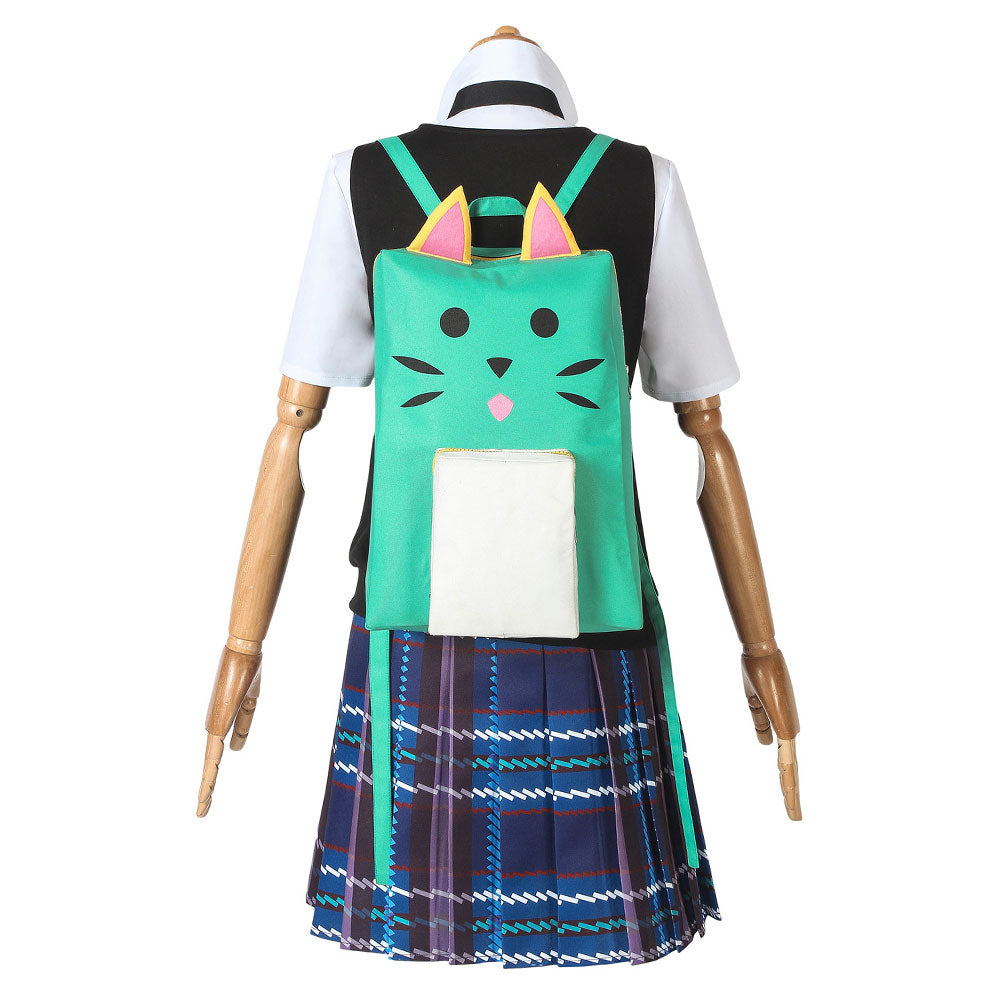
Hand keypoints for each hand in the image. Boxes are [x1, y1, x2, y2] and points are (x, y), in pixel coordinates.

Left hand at [196, 646, 261, 816]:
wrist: (243, 655)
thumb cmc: (246, 674)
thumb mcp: (250, 704)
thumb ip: (243, 727)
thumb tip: (235, 751)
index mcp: (220, 724)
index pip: (215, 756)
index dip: (211, 776)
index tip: (207, 796)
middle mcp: (213, 727)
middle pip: (209, 765)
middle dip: (206, 789)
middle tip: (201, 811)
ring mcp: (213, 726)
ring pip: (209, 765)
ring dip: (206, 787)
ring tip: (202, 807)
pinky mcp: (217, 723)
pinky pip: (213, 754)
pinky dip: (210, 774)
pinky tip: (206, 788)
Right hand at [741, 647, 800, 819]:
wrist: (761, 654)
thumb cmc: (757, 670)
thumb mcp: (754, 701)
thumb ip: (759, 722)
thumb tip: (764, 745)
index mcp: (781, 724)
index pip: (785, 757)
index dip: (786, 776)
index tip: (788, 794)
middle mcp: (789, 729)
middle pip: (790, 767)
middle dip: (791, 792)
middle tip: (794, 814)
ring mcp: (789, 729)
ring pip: (790, 767)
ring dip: (791, 791)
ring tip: (794, 813)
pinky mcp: (786, 726)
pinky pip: (786, 756)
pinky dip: (787, 775)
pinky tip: (789, 791)